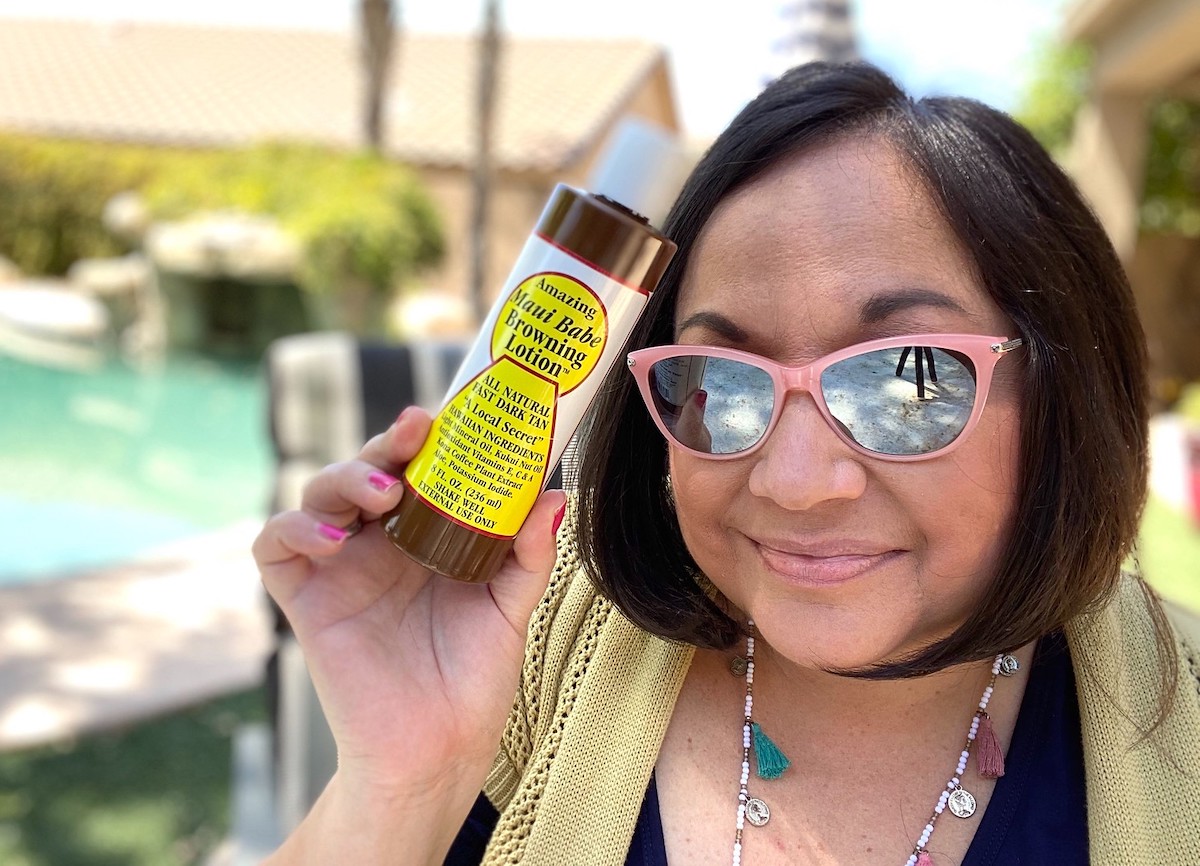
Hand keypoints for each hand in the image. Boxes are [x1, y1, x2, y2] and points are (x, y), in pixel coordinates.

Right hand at [253, 406, 565, 805]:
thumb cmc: (473, 680)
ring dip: (343, 478)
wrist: (439, 752)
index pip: (415, 470)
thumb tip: (554, 496)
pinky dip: (293, 529)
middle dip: (385, 443)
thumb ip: (527, 555)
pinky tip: (332, 538)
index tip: (449, 418)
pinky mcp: (305, 601)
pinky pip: (274, 548)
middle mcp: (378, 545)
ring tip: (381, 493)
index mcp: (425, 538)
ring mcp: (339, 570)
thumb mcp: (509, 608)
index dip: (425, 441)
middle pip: (366, 470)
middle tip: (414, 434)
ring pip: (319, 495)